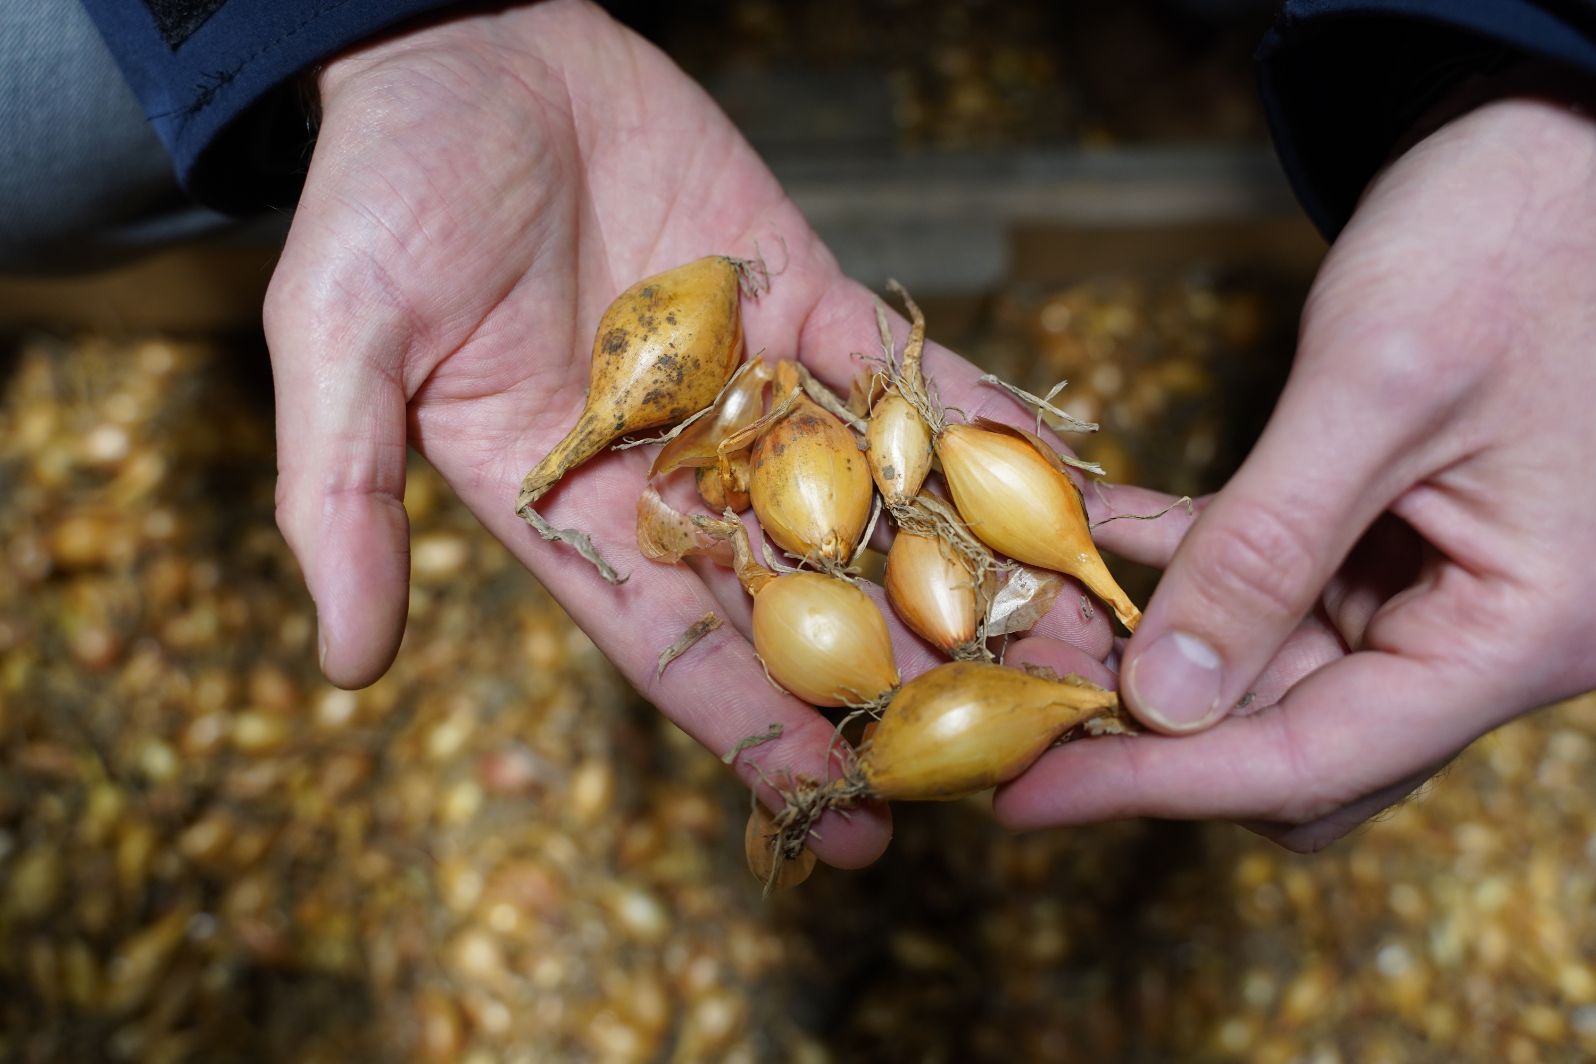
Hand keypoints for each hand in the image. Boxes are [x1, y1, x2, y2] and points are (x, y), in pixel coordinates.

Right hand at [264, 0, 1112, 867]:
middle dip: (906, 676)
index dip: (762, 738)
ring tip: (1074, 644)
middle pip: (804, 599)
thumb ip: (343, 496)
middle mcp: (675, 473)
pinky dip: (973, 431)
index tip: (850, 826)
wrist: (468, 50)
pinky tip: (1062, 488)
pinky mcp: (803, 304)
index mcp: (571, 510)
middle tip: (1015, 752)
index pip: (678, 650)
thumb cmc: (383, 196)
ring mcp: (750, 390)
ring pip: (872, 503)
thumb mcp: (339, 343)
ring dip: (971, 573)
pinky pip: (899, 380)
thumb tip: (342, 664)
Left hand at [995, 95, 1595, 849]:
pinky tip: (1106, 546)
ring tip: (1043, 621)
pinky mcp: (1398, 545)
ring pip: (1276, 678)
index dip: (1159, 786)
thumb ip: (1269, 549)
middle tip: (1021, 700)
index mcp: (1520, 631)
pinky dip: (1196, 574)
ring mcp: (1442, 596)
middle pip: (1295, 742)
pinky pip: (1281, 594)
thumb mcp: (1378, 390)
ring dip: (1163, 649)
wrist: (1565, 150)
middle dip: (1156, 729)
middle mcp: (1486, 637)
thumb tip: (1167, 699)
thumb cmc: (1514, 239)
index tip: (1026, 796)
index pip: (1313, 759)